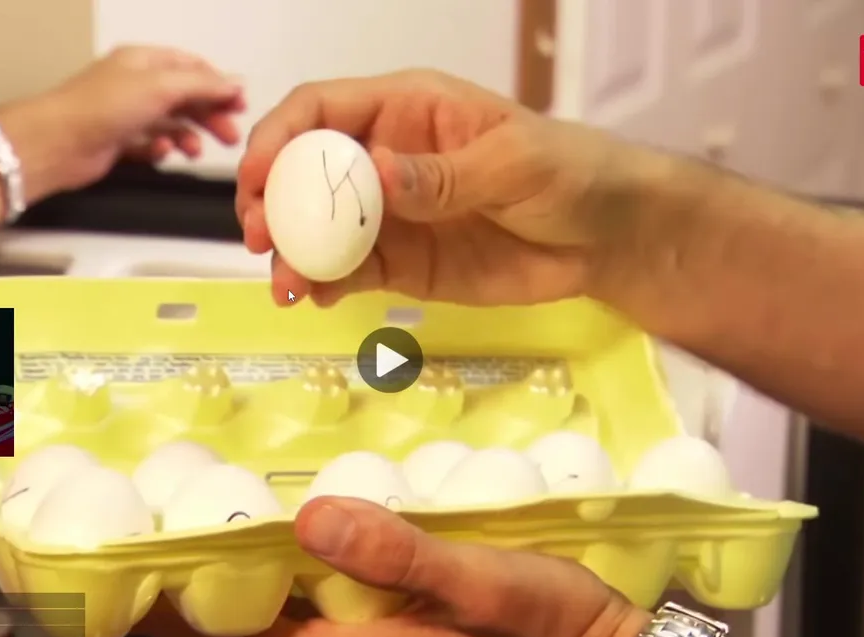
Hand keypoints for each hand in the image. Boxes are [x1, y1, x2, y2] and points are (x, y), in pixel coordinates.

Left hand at [0, 46, 245, 200]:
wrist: (56, 143)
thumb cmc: (101, 107)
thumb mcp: (161, 87)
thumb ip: (203, 85)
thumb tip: (235, 82)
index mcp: (143, 61)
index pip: (191, 67)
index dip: (218, 84)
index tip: (239, 104)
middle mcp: (135, 84)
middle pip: (185, 97)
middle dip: (209, 115)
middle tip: (229, 135)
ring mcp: (126, 113)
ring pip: (170, 122)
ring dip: (188, 136)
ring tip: (195, 151)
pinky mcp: (118, 141)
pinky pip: (150, 144)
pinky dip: (161, 148)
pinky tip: (162, 152)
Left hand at [138, 497, 648, 636]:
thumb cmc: (548, 629)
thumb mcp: (482, 583)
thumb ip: (398, 556)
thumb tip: (309, 521)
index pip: (230, 635)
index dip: (172, 601)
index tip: (127, 553)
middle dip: (191, 592)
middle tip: (157, 522)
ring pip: (278, 635)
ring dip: (235, 591)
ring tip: (209, 526)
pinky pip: (317, 631)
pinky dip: (286, 594)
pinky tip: (297, 551)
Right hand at [236, 70, 654, 307]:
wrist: (605, 237)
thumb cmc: (569, 173)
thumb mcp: (514, 163)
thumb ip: (444, 174)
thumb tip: (377, 174)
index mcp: (406, 110)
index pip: (321, 111)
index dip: (280, 137)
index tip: (258, 176)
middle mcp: (384, 159)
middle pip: (303, 172)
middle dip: (271, 202)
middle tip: (260, 238)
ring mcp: (390, 217)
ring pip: (318, 230)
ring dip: (292, 253)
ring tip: (286, 285)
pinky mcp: (403, 265)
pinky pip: (350, 273)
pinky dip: (325, 284)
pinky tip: (316, 298)